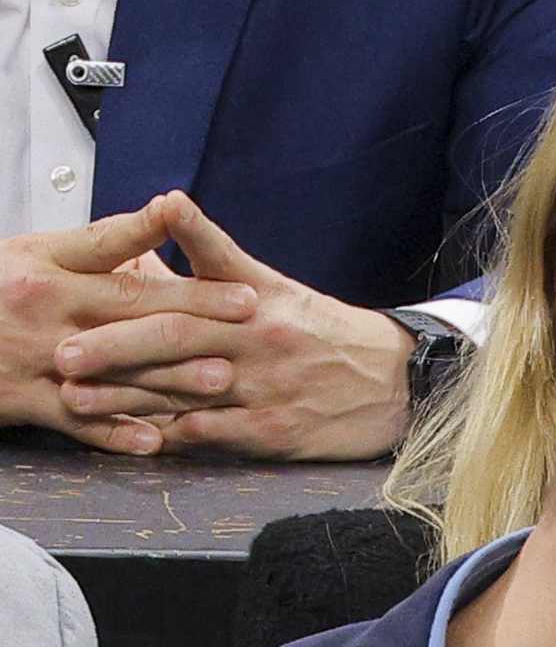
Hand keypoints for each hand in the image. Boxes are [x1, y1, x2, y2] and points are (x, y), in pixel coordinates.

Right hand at [0, 197, 257, 453]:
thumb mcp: (34, 253)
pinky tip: (158, 440)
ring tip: (220, 379)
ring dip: (170, 377)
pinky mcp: (27, 401)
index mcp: (50, 269)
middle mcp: (47, 310)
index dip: (172, 258)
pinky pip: (79, 421)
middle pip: (129, 311)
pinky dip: (117, 433)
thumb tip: (161, 221)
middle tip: (248, 315)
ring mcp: (39, 358)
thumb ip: (97, 246)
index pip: (119, 258)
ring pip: (116, 370)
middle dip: (194, 315)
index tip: (230, 272)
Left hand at [56, 191, 415, 459]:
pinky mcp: (277, 432)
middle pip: (176, 343)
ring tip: (80, 402)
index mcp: (254, 303)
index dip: (131, 301)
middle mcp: (258, 343)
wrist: (398, 381)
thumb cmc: (326, 331)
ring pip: (188, 393)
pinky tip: (138, 438)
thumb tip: (164, 207)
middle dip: (115, 351)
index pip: (185, 296)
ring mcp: (267, 391)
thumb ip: (213, 252)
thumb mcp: (273, 282)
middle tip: (66, 358)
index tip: (81, 305)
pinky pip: (217, 436)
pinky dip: (175, 437)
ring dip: (129, 399)